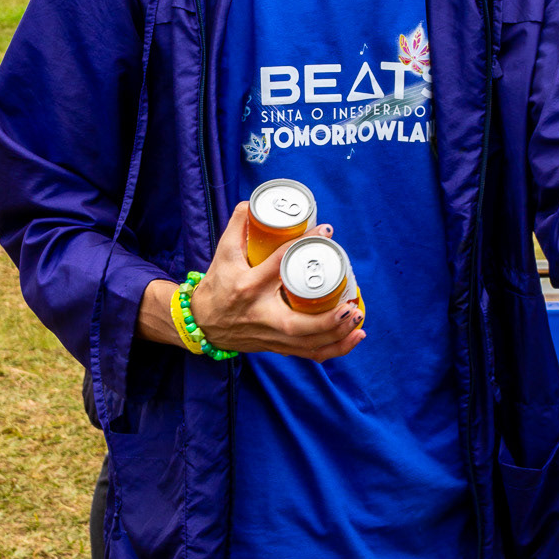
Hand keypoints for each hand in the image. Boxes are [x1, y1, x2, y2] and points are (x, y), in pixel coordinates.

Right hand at [188, 204, 363, 361]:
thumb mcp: (222, 254)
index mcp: (248, 287)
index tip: (325, 231)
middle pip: (298, 324)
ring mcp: (271, 335)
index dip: (303, 245)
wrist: (202, 323)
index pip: (279, 264)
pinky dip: (334, 349)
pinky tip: (354, 337)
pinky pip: (310, 354)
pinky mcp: (278, 346)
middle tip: (350, 304)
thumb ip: (236, 226)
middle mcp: (262, 315)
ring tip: (357, 319)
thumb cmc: (216, 287)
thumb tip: (251, 204)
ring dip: (337, 336)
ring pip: (308, 344)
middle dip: (328, 318)